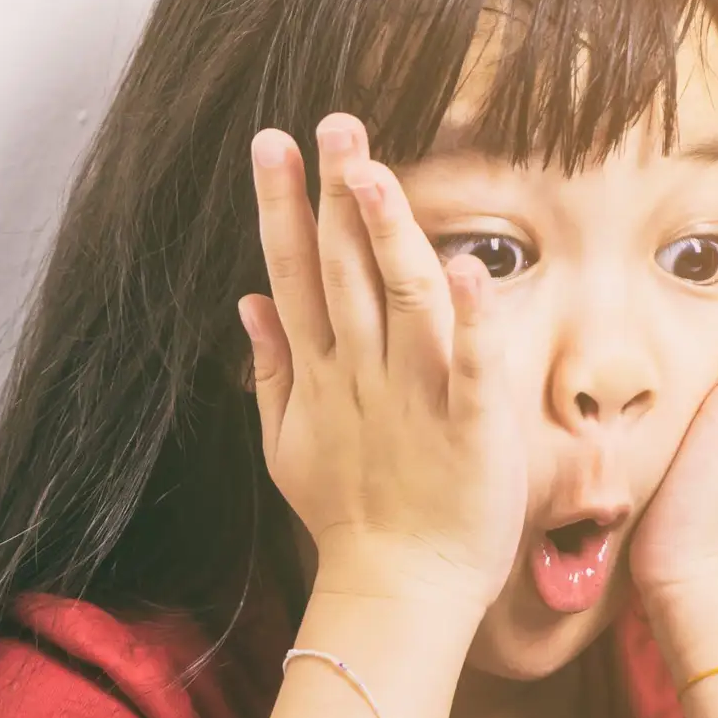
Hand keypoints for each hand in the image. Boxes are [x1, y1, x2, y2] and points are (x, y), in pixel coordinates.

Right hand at [238, 113, 527, 607]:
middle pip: (343, 271)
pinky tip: (471, 269)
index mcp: (323, 374)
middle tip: (333, 123)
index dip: (283, 206)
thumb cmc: (351, 521)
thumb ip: (272, 368)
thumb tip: (246, 301)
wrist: (399, 594)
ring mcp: (413, 400)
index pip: (296, 273)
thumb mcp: (288, 444)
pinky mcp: (468, 430)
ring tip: (376, 173)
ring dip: (388, 236)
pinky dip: (472, 323)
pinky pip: (470, 369)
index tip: (274, 142)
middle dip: (334, 195)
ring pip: (399, 302)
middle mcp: (362, 376)